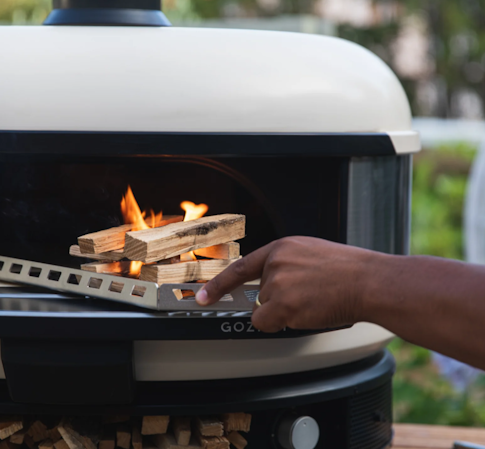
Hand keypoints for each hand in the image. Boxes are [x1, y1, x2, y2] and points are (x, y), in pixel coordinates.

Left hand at [195, 236, 384, 332]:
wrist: (369, 281)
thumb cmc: (349, 271)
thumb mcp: (312, 254)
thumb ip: (286, 264)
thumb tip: (272, 284)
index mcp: (282, 247)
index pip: (241, 267)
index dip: (219, 284)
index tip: (202, 296)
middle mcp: (275, 263)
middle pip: (259, 295)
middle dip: (278, 301)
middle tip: (308, 296)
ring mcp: (277, 283)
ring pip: (265, 311)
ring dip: (285, 313)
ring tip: (314, 301)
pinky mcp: (282, 304)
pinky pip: (267, 324)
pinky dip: (282, 325)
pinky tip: (307, 313)